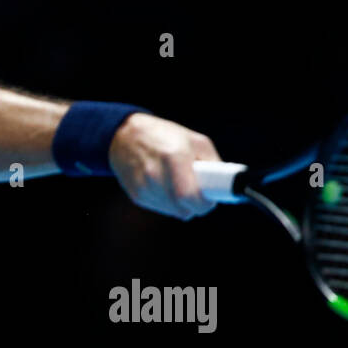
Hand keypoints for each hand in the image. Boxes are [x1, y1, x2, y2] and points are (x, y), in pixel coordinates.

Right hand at [107, 112, 221, 219]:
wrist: (124, 136)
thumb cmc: (163, 135)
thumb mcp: (194, 140)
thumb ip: (212, 162)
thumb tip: (223, 184)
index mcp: (174, 156)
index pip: (190, 196)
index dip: (204, 203)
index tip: (209, 200)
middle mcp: (155, 173)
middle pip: (182, 208)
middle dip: (195, 206)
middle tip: (198, 194)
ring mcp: (143, 186)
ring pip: (173, 212)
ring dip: (181, 205)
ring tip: (178, 185)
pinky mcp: (136, 195)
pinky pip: (160, 209)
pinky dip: (167, 203)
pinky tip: (164, 187)